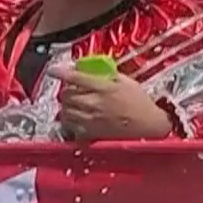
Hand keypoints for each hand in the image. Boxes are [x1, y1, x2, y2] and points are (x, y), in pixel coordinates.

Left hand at [51, 64, 174, 140]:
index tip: (53, 70)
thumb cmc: (141, 103)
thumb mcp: (129, 83)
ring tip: (73, 104)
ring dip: (66, 106)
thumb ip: (110, 75)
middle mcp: (95, 103)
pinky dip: (69, 120)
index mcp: (105, 88)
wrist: (148, 126)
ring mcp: (91, 119)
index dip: (62, 72)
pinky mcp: (90, 133)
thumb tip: (95, 69)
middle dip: (67, 90)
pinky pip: (70, 126)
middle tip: (72, 89)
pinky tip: (76, 118)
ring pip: (66, 110)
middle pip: (67, 95)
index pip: (77, 78)